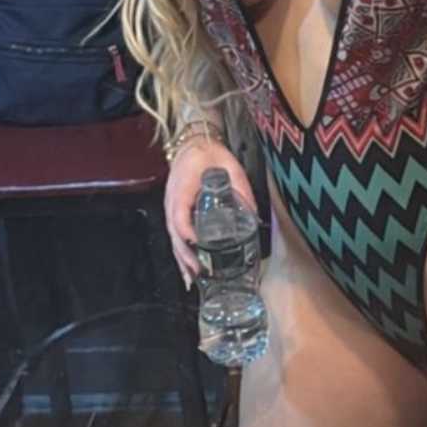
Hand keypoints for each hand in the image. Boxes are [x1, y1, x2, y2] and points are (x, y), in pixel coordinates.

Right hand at [164, 137, 260, 290]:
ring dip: (182, 260)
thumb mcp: (231, 167)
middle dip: (185, 254)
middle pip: (174, 232)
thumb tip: (255, 217)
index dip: (186, 229)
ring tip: (192, 280)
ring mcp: (172, 208)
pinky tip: (187, 272)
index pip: (179, 211)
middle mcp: (173, 200)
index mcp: (183, 186)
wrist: (193, 147)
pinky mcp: (175, 214)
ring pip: (173, 239)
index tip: (197, 242)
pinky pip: (176, 237)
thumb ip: (242, 190)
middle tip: (198, 270)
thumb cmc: (210, 156)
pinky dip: (181, 256)